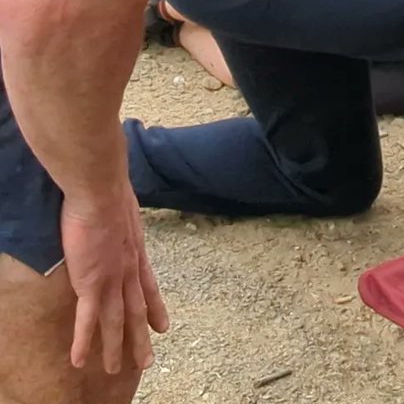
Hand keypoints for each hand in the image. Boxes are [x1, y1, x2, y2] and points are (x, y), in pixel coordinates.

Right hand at [60, 184, 168, 372]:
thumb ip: (122, 225)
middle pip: (136, 311)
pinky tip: (80, 360)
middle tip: (147, 361)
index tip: (163, 327)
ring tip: (115, 370)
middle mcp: (129, 270)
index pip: (149, 287)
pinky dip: (84, 341)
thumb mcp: (124, 211)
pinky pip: (87, 319)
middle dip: (140, 338)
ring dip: (115, 348)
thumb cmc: (110, 193)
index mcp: (137, 253)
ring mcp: (112, 279)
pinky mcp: (91, 283)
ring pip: (115, 322)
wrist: (102, 192)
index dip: (155, 308)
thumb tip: (118, 221)